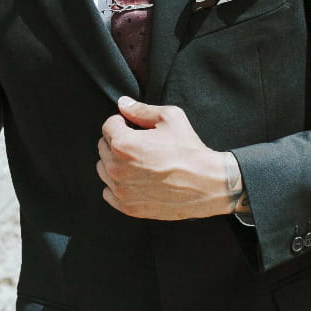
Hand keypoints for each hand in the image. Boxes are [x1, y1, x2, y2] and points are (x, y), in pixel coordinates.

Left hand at [96, 97, 245, 219]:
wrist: (207, 184)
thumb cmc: (189, 150)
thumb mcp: (170, 118)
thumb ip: (141, 110)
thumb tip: (123, 103)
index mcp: (124, 144)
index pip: (108, 126)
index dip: (122, 123)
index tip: (133, 127)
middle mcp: (117, 168)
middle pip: (103, 147)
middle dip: (117, 141)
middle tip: (139, 144)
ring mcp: (121, 190)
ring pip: (103, 169)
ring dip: (115, 162)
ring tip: (138, 161)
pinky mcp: (128, 207)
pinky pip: (108, 191)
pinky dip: (117, 184)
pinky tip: (135, 178)